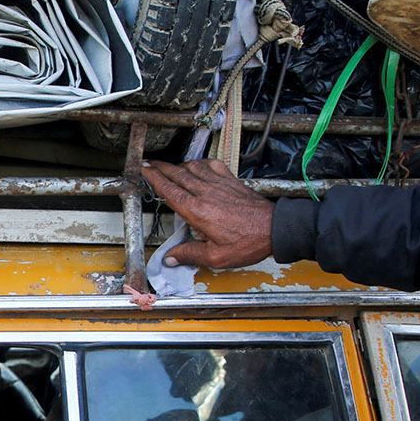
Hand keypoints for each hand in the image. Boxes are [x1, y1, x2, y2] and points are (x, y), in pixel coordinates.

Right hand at [141, 158, 275, 268]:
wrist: (274, 229)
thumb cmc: (248, 242)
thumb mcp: (216, 256)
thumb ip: (190, 255)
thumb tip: (171, 258)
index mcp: (198, 211)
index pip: (169, 189)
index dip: (154, 177)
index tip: (145, 170)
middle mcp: (206, 193)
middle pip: (178, 174)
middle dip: (161, 167)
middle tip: (150, 164)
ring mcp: (220, 184)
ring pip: (193, 167)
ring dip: (179, 165)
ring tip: (170, 167)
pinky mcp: (231, 182)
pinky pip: (213, 165)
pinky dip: (202, 163)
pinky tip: (199, 166)